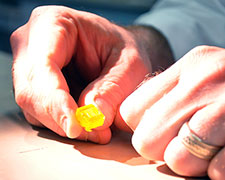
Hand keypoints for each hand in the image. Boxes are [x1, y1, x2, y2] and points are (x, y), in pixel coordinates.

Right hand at [10, 5, 152, 143]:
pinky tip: (85, 123)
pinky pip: (41, 113)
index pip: (42, 65)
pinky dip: (63, 123)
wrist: (117, 52)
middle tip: (94, 133)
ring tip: (96, 129)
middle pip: (31, 90)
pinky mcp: (37, 87)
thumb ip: (113, 88)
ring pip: (34, 106)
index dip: (55, 100)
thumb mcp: (130, 64)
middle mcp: (33, 44)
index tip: (75, 126)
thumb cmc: (122, 50)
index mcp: (53, 23)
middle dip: (61, 118)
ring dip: (64, 124)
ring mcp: (31, 67)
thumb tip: (94, 117)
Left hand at [117, 46, 224, 178]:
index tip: (160, 127)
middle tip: (183, 141)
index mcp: (189, 65)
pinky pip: (217, 171)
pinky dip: (219, 168)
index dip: (141, 127)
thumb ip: (165, 94)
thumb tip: (132, 119)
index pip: (131, 111)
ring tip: (208, 146)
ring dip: (190, 161)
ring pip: (177, 159)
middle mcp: (207, 81)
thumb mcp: (199, 75)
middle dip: (160, 148)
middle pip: (146, 139)